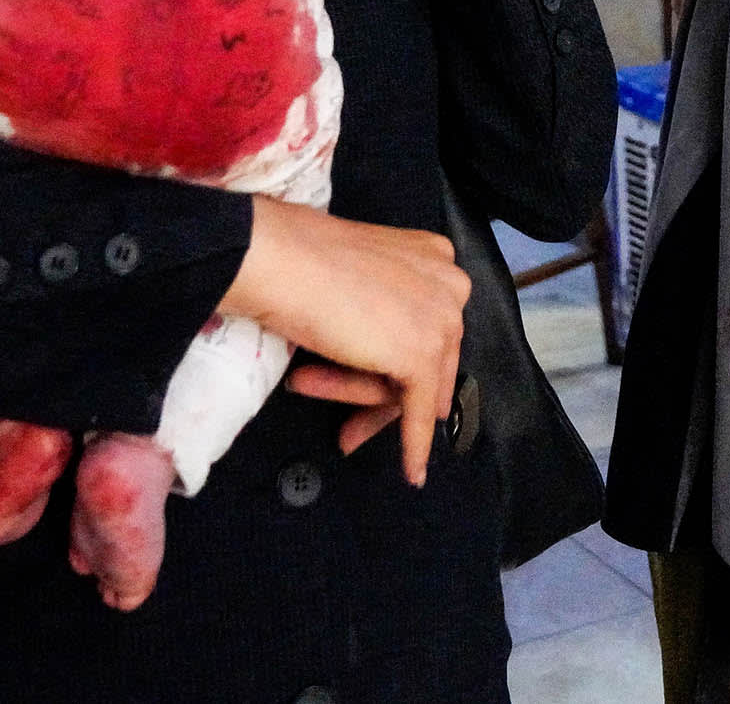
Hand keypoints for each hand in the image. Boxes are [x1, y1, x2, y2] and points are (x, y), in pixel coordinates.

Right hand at [219, 199, 469, 484]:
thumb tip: (391, 367)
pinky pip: (420, 412)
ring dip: (370, 411)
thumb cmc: (300, 262)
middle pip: (427, 360)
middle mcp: (451, 284)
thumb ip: (384, 312)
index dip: (396, 364)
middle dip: (387, 398)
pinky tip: (413, 471)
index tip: (370, 391)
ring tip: (340, 433)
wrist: (279, 259)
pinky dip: (415, 446)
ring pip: (415, 386)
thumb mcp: (358, 284)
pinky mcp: (421, 355)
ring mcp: (442, 319)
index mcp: (435, 257)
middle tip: (354, 430)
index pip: (426, 326)